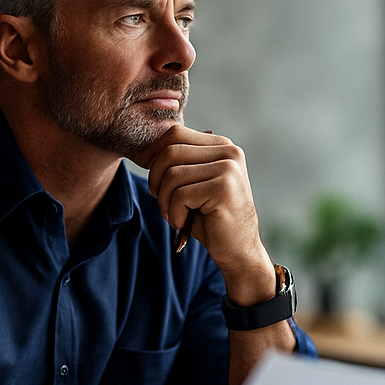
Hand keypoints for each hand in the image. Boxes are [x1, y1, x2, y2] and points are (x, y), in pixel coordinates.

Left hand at [134, 125, 276, 305]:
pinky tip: (185, 222)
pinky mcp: (224, 188)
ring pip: (172, 174)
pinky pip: (180, 194)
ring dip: (166, 201)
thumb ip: (179, 162)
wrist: (238, 250)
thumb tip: (145, 150)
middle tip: (163, 203)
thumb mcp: (193, 183)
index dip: (154, 156)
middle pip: (170, 152)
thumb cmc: (211, 218)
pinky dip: (175, 213)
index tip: (154, 183)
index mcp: (222, 145)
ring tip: (177, 215)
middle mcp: (229, 152)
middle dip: (157, 181)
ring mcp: (229, 169)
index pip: (175, 134)